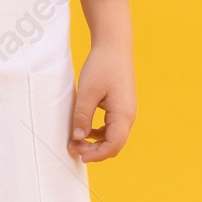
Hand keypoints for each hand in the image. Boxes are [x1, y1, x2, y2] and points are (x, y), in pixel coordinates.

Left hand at [68, 41, 134, 161]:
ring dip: (96, 142)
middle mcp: (128, 116)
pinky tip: (85, 129)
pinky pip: (112, 127)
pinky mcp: (121, 107)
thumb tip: (78, 138)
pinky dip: (99, 132)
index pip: (114, 145)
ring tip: (76, 140)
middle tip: (73, 147)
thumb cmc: (101, 66)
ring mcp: (126, 112)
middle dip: (94, 150)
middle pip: (114, 144)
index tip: (79, 155)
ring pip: (113, 136)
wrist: (114, 47)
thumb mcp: (88, 91)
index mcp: (123, 114)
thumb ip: (83, 115)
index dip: (97, 154)